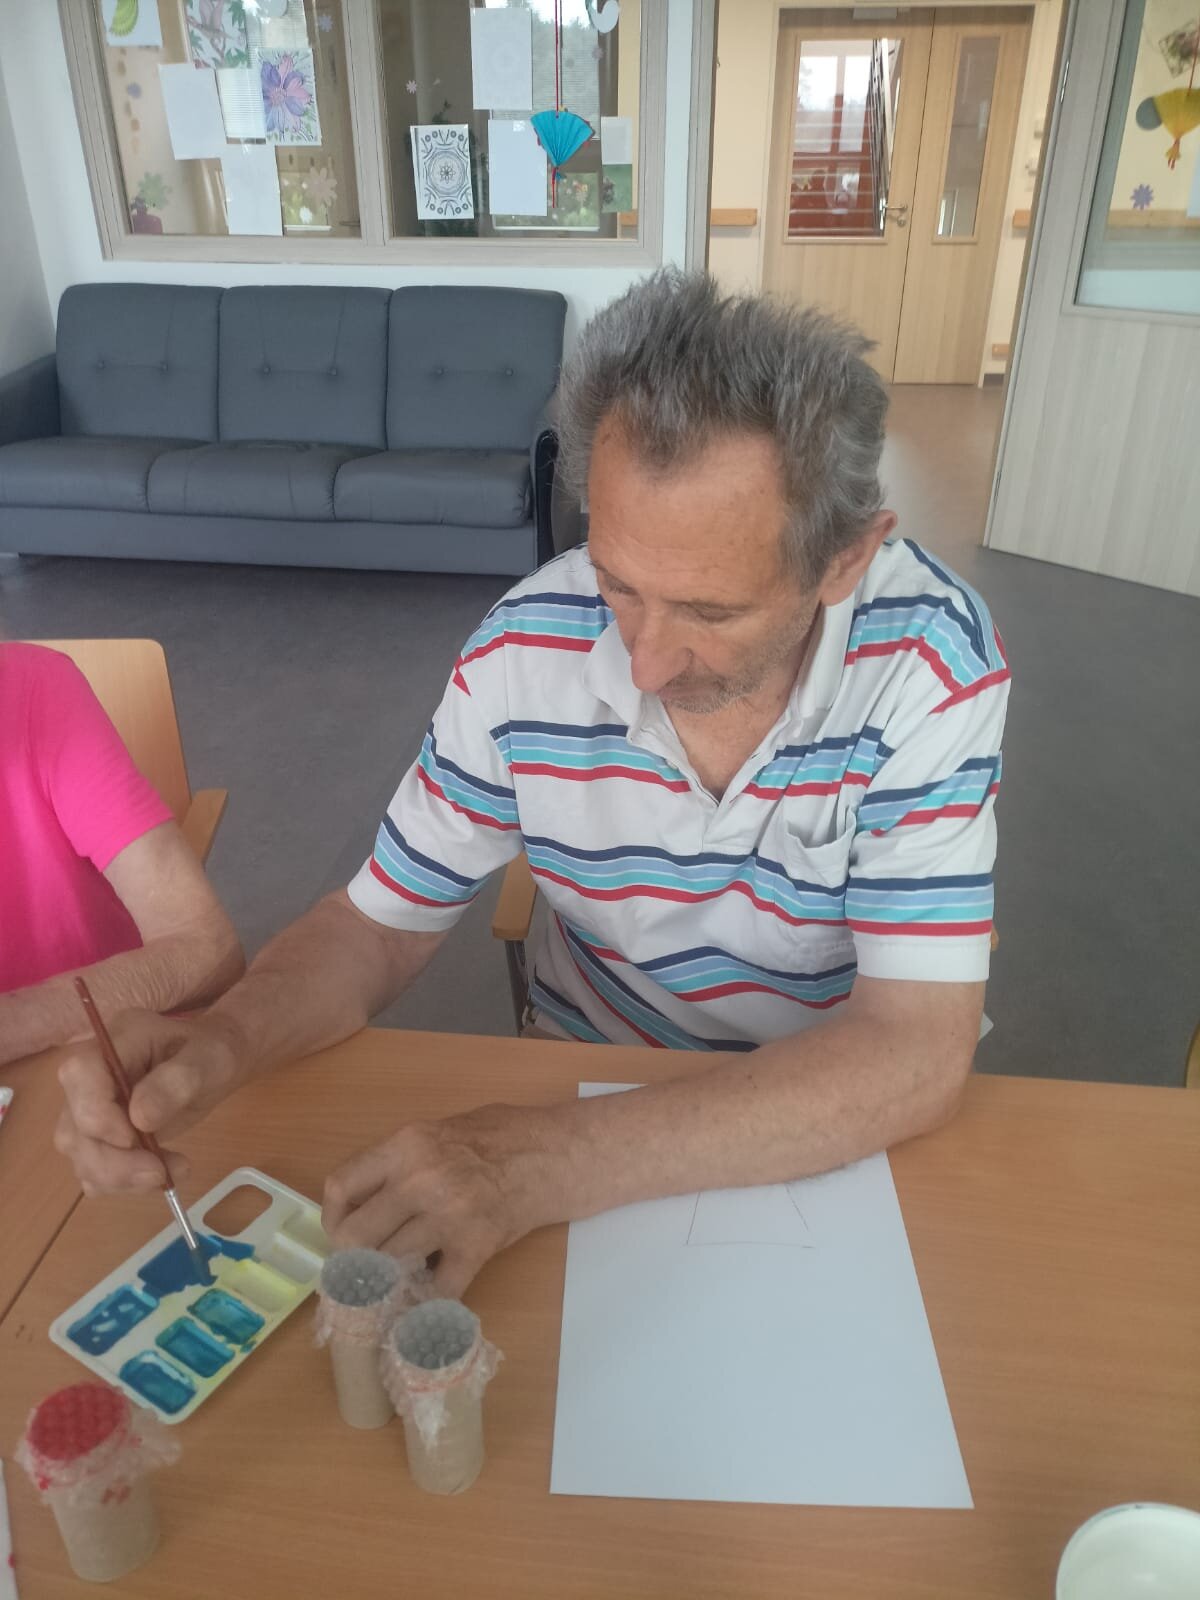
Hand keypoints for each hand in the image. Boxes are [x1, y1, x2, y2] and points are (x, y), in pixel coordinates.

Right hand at [55, 1010, 243, 1195]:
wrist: (214, 1064)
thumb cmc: (213, 1053)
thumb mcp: (211, 1059)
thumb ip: (179, 1080)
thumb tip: (141, 1117)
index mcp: (117, 1041)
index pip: (79, 1074)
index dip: (96, 1113)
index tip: (134, 1137)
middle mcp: (92, 1075)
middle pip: (73, 1126)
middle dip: (113, 1161)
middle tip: (159, 1173)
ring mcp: (90, 1107)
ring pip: (79, 1155)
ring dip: (121, 1177)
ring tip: (171, 1172)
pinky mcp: (99, 1137)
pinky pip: (94, 1170)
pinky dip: (124, 1183)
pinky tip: (161, 1173)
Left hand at [322, 1103, 562, 1297]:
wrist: (554, 1154)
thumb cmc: (499, 1136)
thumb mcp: (439, 1131)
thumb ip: (400, 1162)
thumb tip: (363, 1201)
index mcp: (406, 1145)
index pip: (341, 1186)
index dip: (332, 1217)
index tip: (341, 1231)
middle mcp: (419, 1180)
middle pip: (356, 1235)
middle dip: (355, 1256)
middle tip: (365, 1263)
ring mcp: (448, 1216)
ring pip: (390, 1265)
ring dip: (388, 1279)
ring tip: (392, 1282)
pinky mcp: (475, 1246)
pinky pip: (438, 1290)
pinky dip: (427, 1304)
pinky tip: (426, 1303)